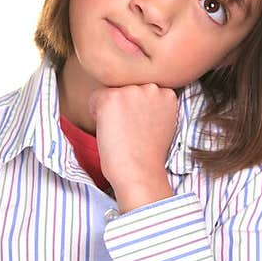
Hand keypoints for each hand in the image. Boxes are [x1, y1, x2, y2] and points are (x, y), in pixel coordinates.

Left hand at [90, 83, 178, 209]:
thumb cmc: (149, 155)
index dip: (136, 110)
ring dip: (110, 109)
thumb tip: (137, 98)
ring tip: (122, 132)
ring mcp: (131, 90)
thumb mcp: (163, 123)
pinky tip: (110, 130)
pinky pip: (94, 99)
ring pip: (110, 93)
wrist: (140, 173)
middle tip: (130, 131)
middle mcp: (151, 87)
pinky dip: (96, 114)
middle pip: (126, 88)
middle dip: (124, 106)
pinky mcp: (112, 97)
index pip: (141, 90)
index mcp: (167, 93)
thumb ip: (154, 105)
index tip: (141, 127)